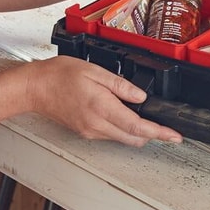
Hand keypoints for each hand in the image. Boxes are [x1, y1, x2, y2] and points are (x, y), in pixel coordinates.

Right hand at [24, 56, 181, 146]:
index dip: (159, 132)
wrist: (35, 88)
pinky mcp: (85, 132)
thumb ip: (120, 85)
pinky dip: (121, 129)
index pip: (137, 126)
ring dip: (136, 132)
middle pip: (133, 138)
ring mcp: (90, 131)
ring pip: (122, 138)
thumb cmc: (59, 75)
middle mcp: (96, 124)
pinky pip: (110, 135)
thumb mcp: (94, 71)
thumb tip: (141, 97)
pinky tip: (121, 115)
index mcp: (101, 107)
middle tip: (165, 127)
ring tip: (143, 117)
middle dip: (152, 134)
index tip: (174, 136)